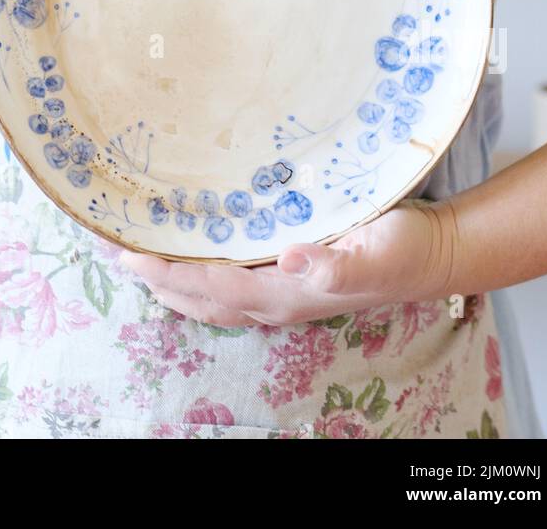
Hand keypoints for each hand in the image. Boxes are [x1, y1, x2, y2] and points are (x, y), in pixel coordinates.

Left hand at [115, 198, 459, 327]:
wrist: (435, 254)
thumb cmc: (403, 248)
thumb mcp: (374, 249)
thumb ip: (334, 260)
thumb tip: (289, 259)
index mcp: (288, 293)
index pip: (212, 286)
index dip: (170, 272)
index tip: (130, 254)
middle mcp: (277, 299)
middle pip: (201, 296)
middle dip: (156, 278)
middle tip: (112, 252)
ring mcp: (284, 292)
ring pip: (212, 295)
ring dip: (172, 282)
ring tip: (136, 262)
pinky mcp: (293, 276)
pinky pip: (231, 283)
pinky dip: (199, 275)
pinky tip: (191, 258)